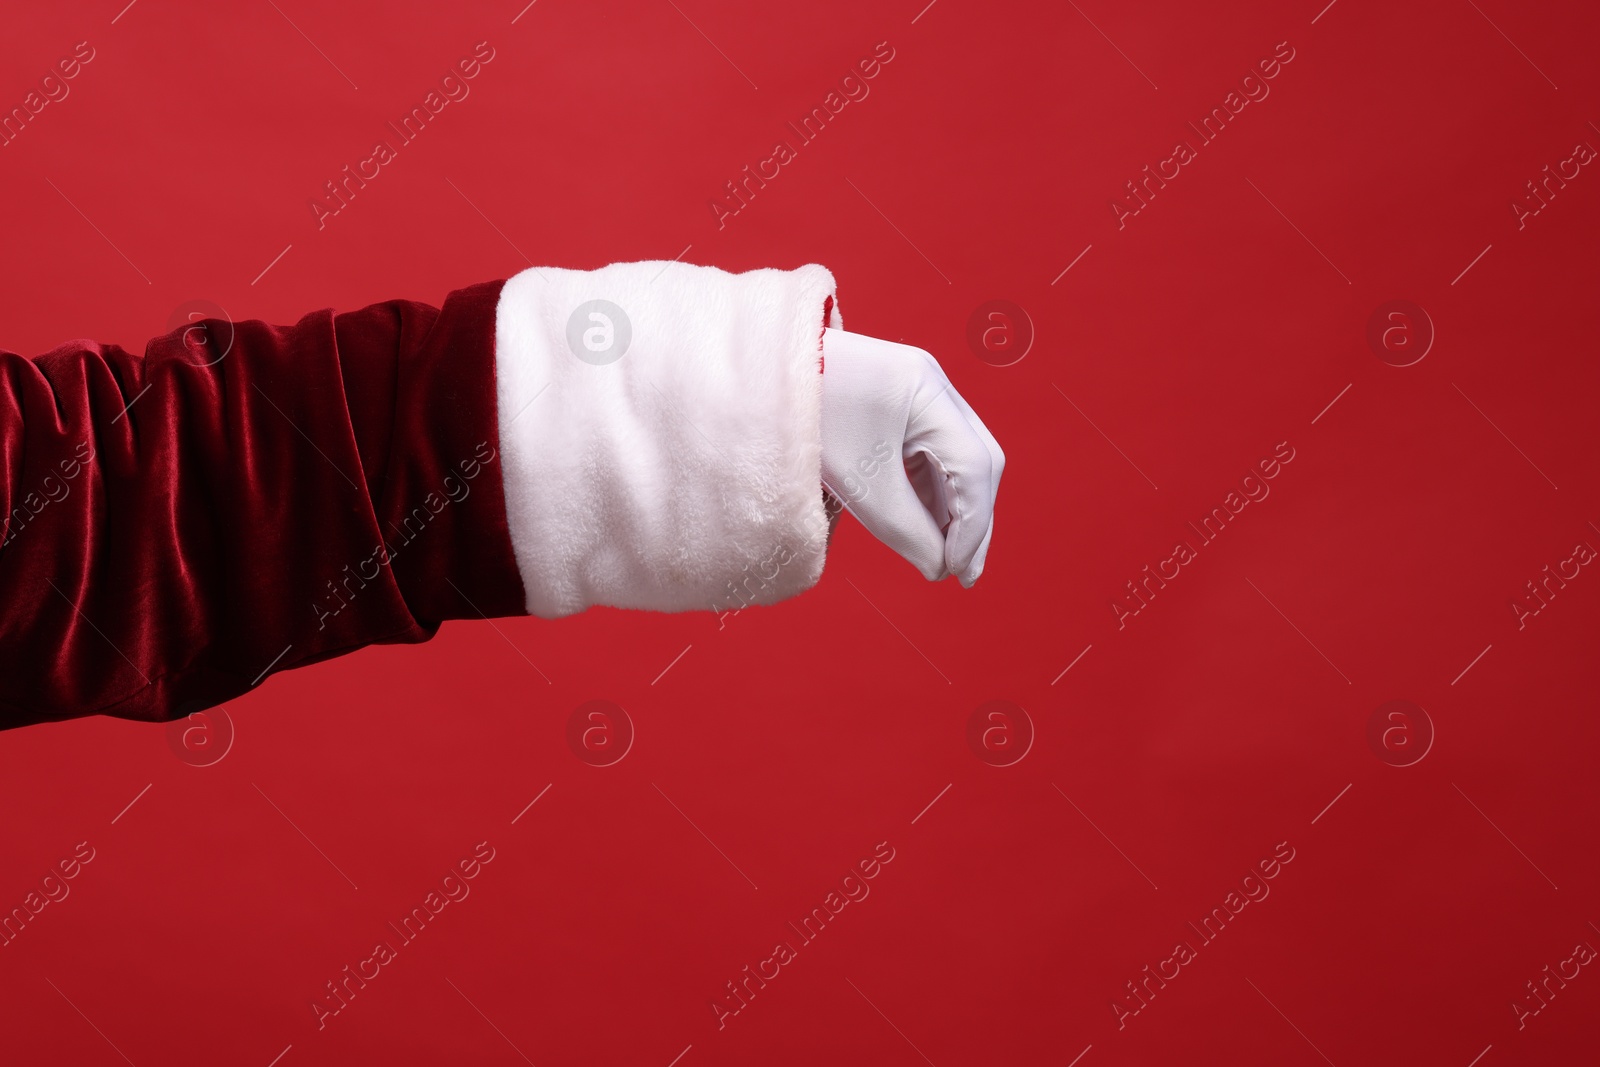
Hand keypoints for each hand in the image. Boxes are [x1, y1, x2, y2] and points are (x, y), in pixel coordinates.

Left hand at [820, 328, 1003, 585]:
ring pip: (956, 458)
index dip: (973, 526)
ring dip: (952, 510)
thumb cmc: (802, 423)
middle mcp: (931, 383)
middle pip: (976, 460)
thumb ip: (906, 530)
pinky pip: (932, 452)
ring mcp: (918, 389)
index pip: (974, 465)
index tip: (956, 572)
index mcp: (926, 388)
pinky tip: (924, 527)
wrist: (754, 383)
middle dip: (972, 521)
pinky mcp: (900, 402)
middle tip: (963, 575)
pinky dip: (931, 492)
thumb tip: (939, 569)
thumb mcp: (858, 483)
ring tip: (940, 558)